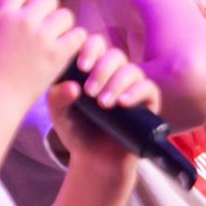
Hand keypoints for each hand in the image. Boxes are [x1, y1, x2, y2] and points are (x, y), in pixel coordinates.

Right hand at [0, 0, 84, 106]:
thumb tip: (14, 17)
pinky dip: (75, 43)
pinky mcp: (57, 54)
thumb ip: (4, 24)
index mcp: (2, 13)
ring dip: (63, 27)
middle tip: (45, 28)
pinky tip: (65, 52)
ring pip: (66, 15)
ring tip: (55, 42)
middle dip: (49, 11)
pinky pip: (78, 35)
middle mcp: (23, 20)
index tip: (29, 7)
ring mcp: (41, 36)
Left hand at [46, 47, 156, 171]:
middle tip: (89, 91)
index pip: (95, 44)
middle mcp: (114, 72)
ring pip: (131, 70)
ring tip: (102, 104)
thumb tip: (71, 87)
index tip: (81, 66)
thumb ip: (57, 99)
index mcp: (92, 67)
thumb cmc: (76, 131)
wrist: (95, 160)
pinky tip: (123, 103)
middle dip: (102, 70)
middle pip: (114, 54)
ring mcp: (132, 86)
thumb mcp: (59, 115)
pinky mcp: (147, 101)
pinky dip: (135, 92)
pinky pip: (147, 87)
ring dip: (116, 83)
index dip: (89, 49)